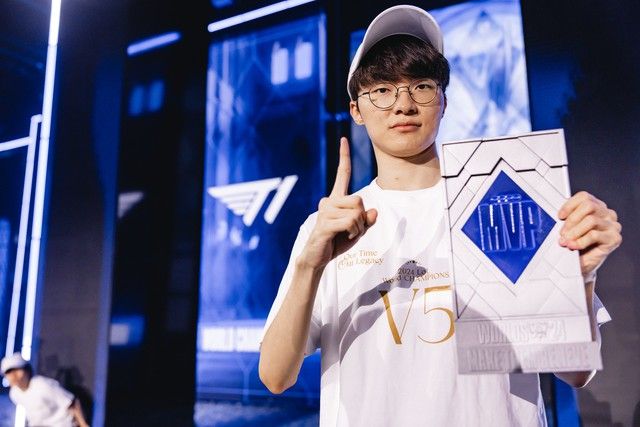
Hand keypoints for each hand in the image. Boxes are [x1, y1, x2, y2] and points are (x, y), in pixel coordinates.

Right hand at [298, 138, 377, 268]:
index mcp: (335, 199)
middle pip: (359, 200)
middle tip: (353, 230)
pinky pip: (350, 223)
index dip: (344, 157)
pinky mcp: (325, 224)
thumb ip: (366, 220)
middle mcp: (328, 201)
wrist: (317, 258)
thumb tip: (374, 211)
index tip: (344, 139)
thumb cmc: (336, 242)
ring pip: (357, 213)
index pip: (342, 174)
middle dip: (362, 219)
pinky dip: (353, 233)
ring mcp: (325, 212)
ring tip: (347, 235)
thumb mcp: (357, 231)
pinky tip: (343, 238)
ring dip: (358, 228)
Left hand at [558, 191, 621, 279]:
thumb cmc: (575, 243)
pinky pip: (594, 235)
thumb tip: (556, 216)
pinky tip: (573, 246)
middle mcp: (607, 214)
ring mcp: (613, 225)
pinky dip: (580, 241)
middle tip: (562, 232)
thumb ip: (566, 219)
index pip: (584, 197)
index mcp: (597, 207)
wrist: (581, 265)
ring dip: (574, 231)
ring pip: (591, 220)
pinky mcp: (614, 238)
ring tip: (566, 240)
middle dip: (572, 220)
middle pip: (588, 206)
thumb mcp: (569, 228)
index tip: (560, 216)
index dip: (570, 205)